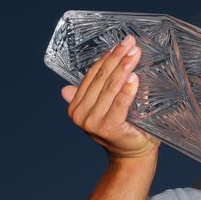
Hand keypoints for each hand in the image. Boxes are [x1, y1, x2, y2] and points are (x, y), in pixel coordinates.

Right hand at [62, 35, 158, 158]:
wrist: (133, 156)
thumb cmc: (124, 129)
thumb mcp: (105, 108)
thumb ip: (93, 95)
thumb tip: (65, 89)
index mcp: (76, 107)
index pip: (92, 75)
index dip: (107, 58)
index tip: (120, 44)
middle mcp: (80, 114)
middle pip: (101, 78)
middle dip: (117, 58)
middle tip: (130, 43)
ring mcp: (92, 122)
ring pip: (110, 87)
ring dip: (124, 68)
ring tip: (135, 54)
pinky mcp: (108, 127)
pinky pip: (120, 102)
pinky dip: (127, 89)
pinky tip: (134, 76)